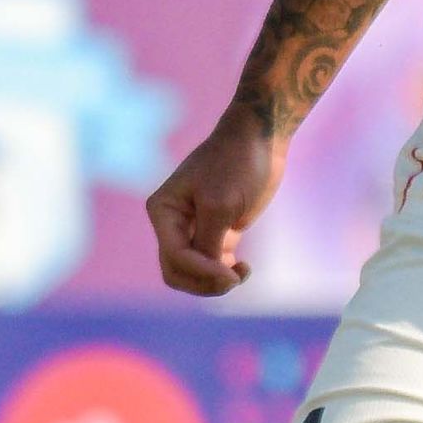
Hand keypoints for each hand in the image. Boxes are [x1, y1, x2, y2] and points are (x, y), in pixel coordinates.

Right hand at [146, 104, 284, 295]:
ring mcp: (193, 228)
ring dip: (214, 283)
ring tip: (241, 274)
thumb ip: (208, 241)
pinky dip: (224, 274)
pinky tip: (243, 268)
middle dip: (204, 283)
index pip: (175, 257)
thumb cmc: (236, 164)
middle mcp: (171, 222)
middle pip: (177, 272)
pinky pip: (210, 265)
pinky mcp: (216, 231)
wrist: (260, 139)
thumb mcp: (220, 204)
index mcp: (163, 211)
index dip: (203, 272)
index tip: (233, 274)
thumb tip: (206, 273)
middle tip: (234, 279)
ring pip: (192, 273)